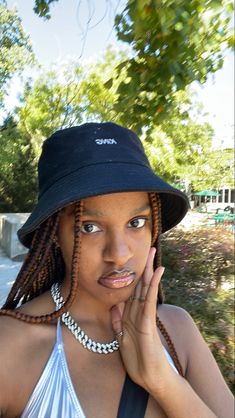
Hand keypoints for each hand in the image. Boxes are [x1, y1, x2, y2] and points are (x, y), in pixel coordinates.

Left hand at [111, 247, 166, 391]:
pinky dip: (152, 285)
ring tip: (153, 254)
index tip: (133, 261)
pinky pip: (150, 299)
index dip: (133, 275)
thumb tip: (114, 305)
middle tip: (148, 249)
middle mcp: (139, 312)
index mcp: (132, 315)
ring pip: (146, 288)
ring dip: (149, 271)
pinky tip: (156, 273)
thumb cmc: (138, 360)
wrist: (150, 377)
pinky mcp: (148, 321)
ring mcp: (145, 315)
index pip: (133, 290)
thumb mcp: (121, 339)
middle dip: (144, 267)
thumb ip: (118, 322)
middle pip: (141, 285)